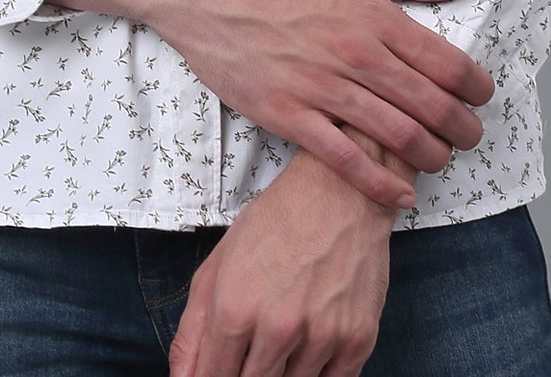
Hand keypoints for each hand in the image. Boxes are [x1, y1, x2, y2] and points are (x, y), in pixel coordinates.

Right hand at [147, 0, 493, 208]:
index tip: (482, 95)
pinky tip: (399, 194)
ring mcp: (321, 88)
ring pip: (395, 136)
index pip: (444, 61)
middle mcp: (354, 54)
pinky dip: (378, 183)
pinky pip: (344, 159)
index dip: (474, 85)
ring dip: (429, 156)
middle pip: (428, 104)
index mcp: (372, 15)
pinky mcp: (289, 115)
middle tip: (471, 137)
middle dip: (461, 128)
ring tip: (440, 159)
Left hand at [167, 138, 402, 376]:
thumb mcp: (218, 265)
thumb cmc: (278, 221)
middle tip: (253, 351)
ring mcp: (321, 337)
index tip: (218, 373)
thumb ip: (192, 330)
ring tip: (284, 337)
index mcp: (235, 307)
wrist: (339, 192)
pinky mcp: (357, 341)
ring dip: (282, 374)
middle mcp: (278, 327)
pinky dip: (317, 374)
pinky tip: (310, 346)